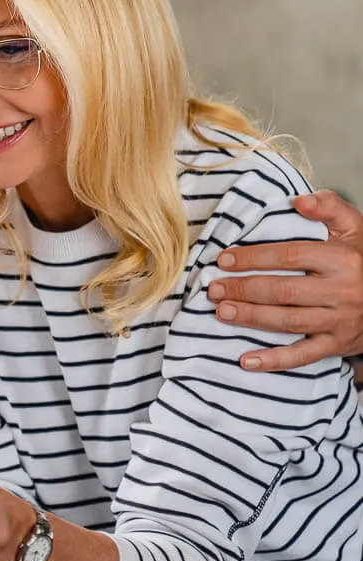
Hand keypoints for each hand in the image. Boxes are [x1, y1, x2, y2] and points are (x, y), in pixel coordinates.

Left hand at [207, 190, 362, 370]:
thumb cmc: (362, 260)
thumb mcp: (354, 229)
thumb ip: (330, 208)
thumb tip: (300, 200)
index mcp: (342, 259)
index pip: (290, 256)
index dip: (253, 258)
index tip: (224, 259)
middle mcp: (342, 290)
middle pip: (284, 290)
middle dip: (244, 289)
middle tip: (213, 289)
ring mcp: (340, 320)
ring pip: (289, 321)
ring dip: (252, 318)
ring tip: (222, 312)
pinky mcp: (337, 344)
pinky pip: (303, 356)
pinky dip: (274, 360)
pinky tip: (246, 361)